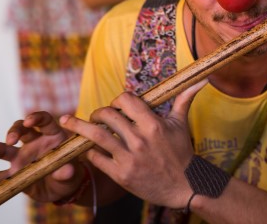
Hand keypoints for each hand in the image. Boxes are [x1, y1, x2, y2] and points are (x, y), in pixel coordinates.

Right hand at [0, 111, 83, 202]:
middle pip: (19, 130)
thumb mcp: (72, 173)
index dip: (36, 117)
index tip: (29, 121)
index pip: (44, 120)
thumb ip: (68, 171)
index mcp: (51, 136)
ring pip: (2, 149)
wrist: (63, 189)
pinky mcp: (12, 174)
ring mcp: (20, 158)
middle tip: (10, 140)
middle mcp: (32, 143)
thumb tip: (68, 170)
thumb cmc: (70, 175)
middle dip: (13, 132)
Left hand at [60, 80, 206, 208]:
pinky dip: (89, 150)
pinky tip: (88, 148)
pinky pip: (96, 158)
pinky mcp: (121, 175)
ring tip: (68, 121)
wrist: (185, 187)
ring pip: (96, 136)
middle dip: (98, 112)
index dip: (118, 100)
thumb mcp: (182, 124)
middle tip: (96, 116)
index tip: (116, 105)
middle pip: (107, 115)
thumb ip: (184, 99)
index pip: (126, 99)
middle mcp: (140, 139)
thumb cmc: (182, 153)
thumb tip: (199, 80)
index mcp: (153, 124)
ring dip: (79, 127)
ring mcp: (129, 158)